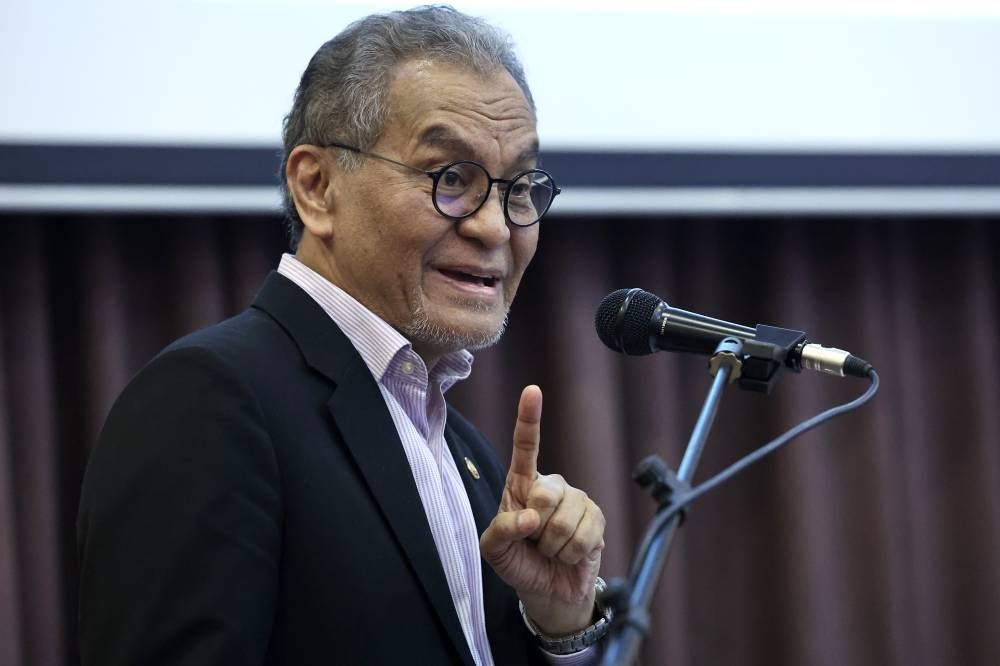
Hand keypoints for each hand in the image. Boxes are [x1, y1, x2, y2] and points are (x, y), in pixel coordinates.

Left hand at [479, 385, 605, 635]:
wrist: (549, 591)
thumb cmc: (518, 563)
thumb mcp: (494, 551)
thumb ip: (501, 532)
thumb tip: (529, 518)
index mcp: (521, 484)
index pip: (526, 447)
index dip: (529, 419)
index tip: (533, 391)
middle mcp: (551, 486)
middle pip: (546, 493)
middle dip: (537, 526)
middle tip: (533, 541)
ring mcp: (576, 500)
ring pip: (565, 519)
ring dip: (554, 546)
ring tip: (551, 550)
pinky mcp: (597, 518)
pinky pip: (585, 534)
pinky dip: (572, 553)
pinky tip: (569, 554)